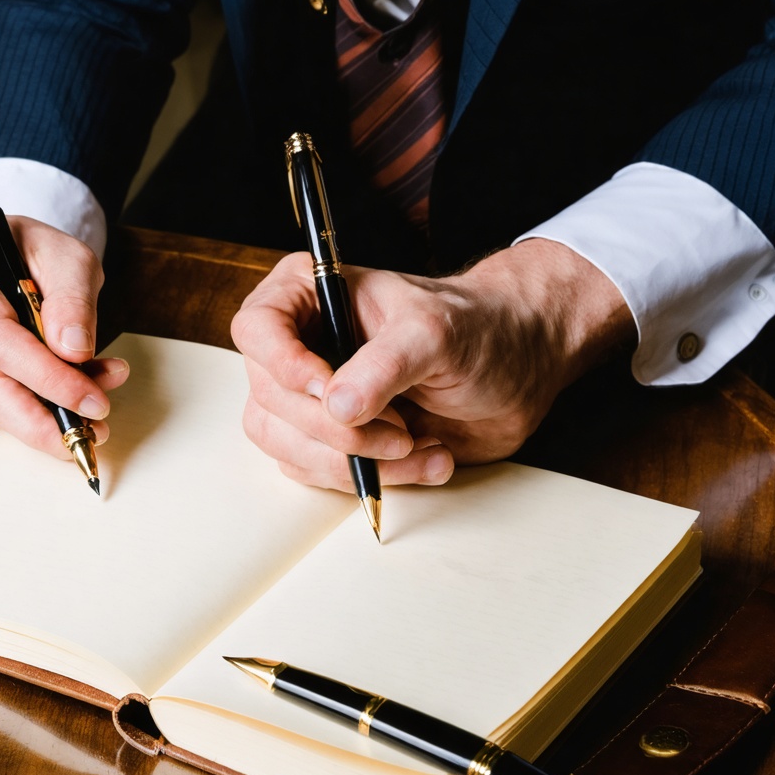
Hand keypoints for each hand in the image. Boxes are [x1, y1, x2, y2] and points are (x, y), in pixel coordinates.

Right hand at [0, 216, 128, 457]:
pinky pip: (5, 400)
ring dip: (49, 415)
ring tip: (99, 403)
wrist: (16, 251)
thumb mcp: (70, 256)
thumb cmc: (40, 250)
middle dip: (39, 422)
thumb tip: (73, 351)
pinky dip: (45, 406)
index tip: (91, 401)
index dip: (45, 378)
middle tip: (90, 435)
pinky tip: (83, 392)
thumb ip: (72, 299)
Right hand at [231, 239, 633, 491]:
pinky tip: (426, 457)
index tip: (327, 390)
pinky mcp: (333, 440)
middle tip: (400, 428)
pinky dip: (375, 478)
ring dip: (354, 461)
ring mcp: (312, 397)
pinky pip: (321, 474)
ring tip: (418, 444)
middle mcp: (302, 346)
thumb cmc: (478, 329)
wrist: (518, 369)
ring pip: (287, 446)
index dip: (282, 366)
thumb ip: (385, 364)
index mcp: (312, 296)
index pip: (256, 329)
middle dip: (336, 429)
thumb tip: (337, 405)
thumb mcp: (435, 333)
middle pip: (269, 400)